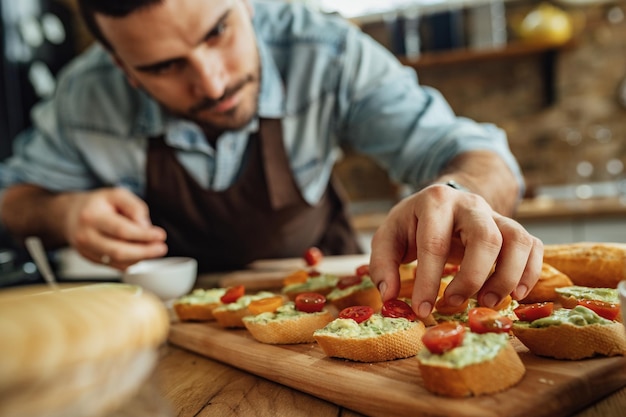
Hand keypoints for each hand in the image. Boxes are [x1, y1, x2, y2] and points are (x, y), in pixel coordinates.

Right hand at [63, 187, 167, 269]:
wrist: (70, 214)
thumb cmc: (97, 204)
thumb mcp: (117, 194)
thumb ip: (134, 207)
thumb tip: (145, 226)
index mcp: (92, 216)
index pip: (121, 230)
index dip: (144, 235)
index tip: (161, 235)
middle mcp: (86, 236)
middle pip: (118, 251)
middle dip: (144, 251)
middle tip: (161, 248)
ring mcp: (85, 251)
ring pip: (117, 261)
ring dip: (140, 258)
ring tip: (154, 250)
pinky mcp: (89, 259)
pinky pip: (114, 266)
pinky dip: (130, 262)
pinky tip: (139, 254)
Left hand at [369, 184, 542, 318]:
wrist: (442, 202)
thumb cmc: (413, 225)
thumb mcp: (388, 237)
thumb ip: (382, 264)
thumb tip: (389, 296)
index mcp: (435, 202)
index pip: (434, 243)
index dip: (428, 280)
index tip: (422, 309)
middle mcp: (470, 204)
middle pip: (485, 237)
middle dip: (472, 277)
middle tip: (454, 304)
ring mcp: (496, 214)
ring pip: (517, 239)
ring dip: (507, 276)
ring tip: (488, 302)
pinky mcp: (512, 228)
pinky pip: (533, 246)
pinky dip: (530, 272)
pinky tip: (515, 294)